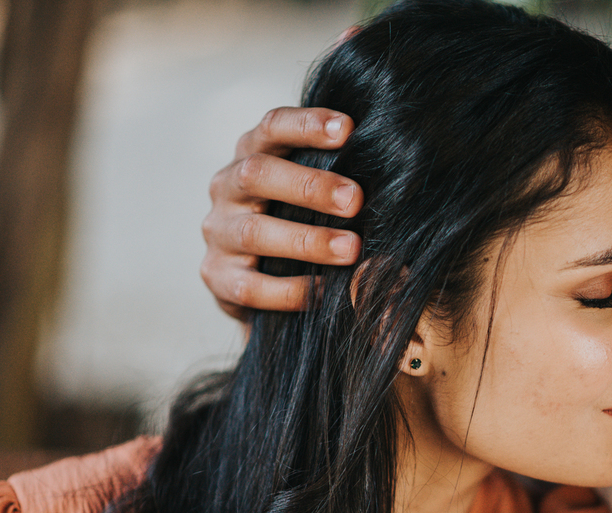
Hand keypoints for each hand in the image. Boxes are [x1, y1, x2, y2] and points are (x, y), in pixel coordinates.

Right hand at [200, 107, 364, 320]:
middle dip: (309, 185)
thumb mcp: (312, 192)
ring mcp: (218, 233)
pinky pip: (250, 286)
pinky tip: (323, 290)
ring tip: (351, 249)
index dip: (307, 124)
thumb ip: (337, 181)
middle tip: (354, 200)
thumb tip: (395, 182)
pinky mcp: (216, 277)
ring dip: (307, 240)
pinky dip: (289, 290)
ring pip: (254, 232)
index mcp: (251, 154)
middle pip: (258, 173)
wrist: (255, 278)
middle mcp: (227, 188)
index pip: (272, 127)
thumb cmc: (298, 219)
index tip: (349, 129)